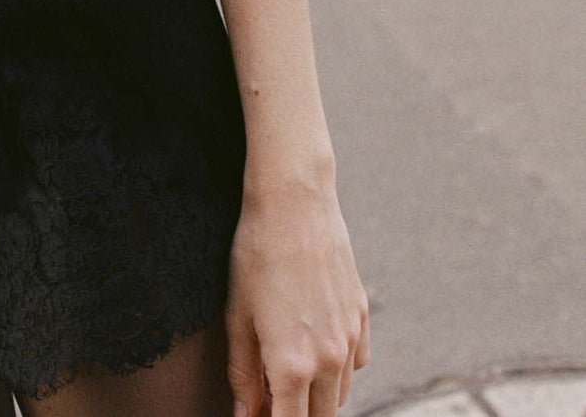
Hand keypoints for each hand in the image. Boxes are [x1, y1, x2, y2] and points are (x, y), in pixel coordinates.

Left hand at [225, 173, 370, 416]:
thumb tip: (245, 414)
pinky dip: (338, 369)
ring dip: (317, 396)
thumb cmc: (255, 254)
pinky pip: (357, 363)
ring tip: (286, 373)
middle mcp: (329, 360)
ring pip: (341, 394)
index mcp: (292, 365)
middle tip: (268, 398)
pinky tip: (314, 348)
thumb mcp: (237, 315)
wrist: (294, 203)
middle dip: (296, 415)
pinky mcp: (362, 317)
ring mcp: (350, 338)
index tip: (260, 414)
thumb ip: (243, 373)